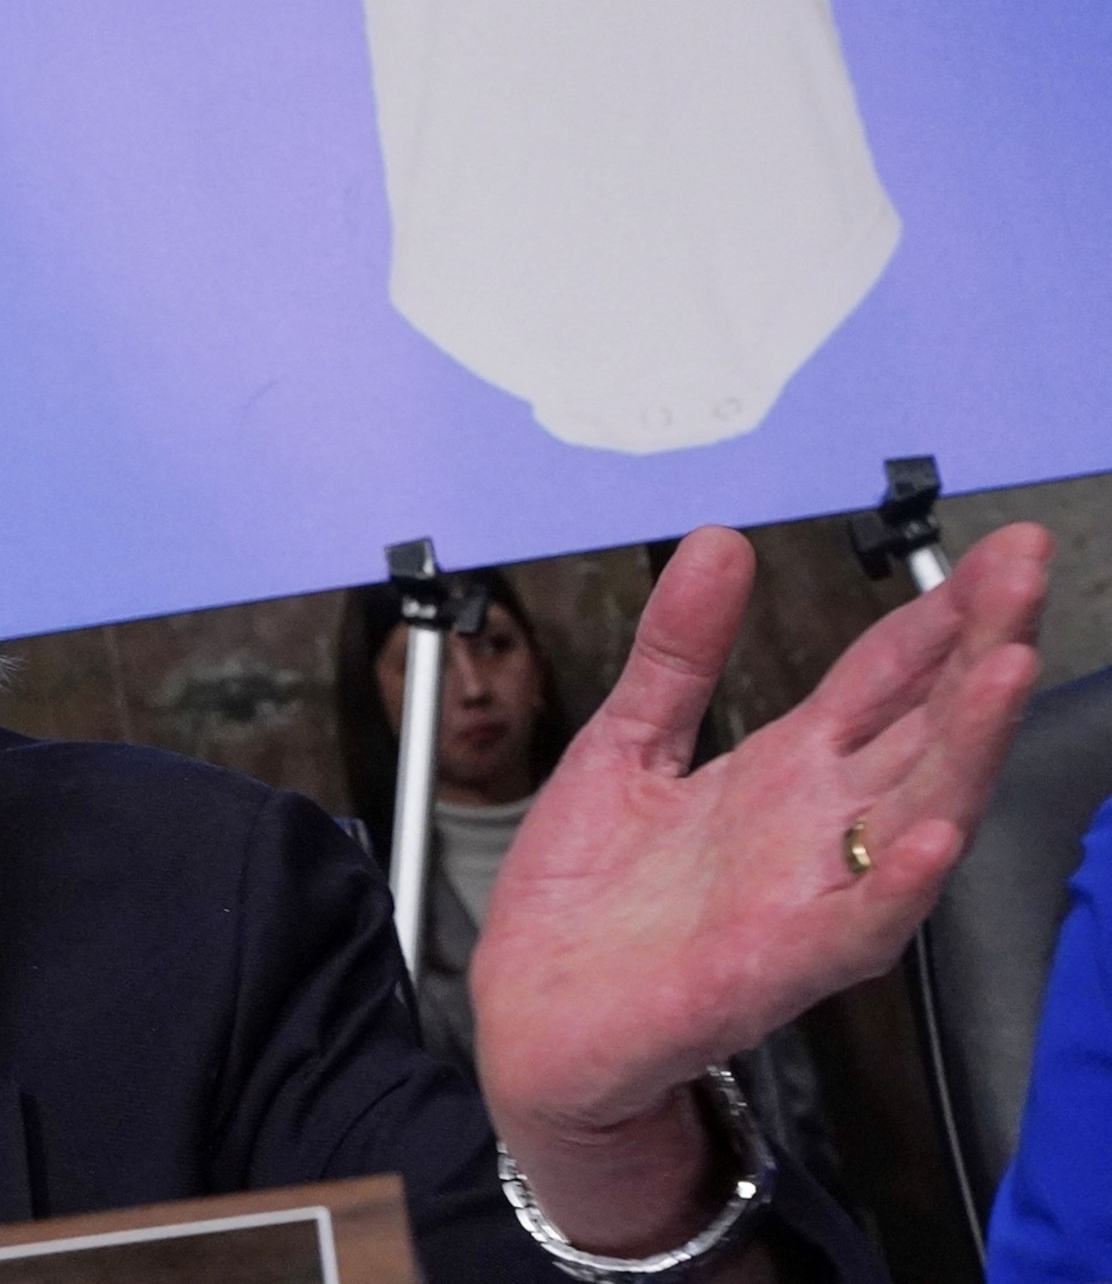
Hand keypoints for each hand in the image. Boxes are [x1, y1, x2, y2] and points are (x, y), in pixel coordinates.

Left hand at [472, 522, 1047, 1254]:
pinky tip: (929, 836)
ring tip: (1006, 669)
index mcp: (784, 772)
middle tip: (1025, 571)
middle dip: (980, 652)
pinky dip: (895, 884)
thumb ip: (678, 649)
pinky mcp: (773, 966)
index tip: (1002, 549)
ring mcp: (807, 896)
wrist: (534, 1017)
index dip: (941, 615)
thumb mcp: (623, 741)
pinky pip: (854, 926)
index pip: (886, 680)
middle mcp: (816, 829)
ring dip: (965, 748)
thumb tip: (721, 540)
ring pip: (914, 815)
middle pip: (923, 731)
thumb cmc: (588, 896)